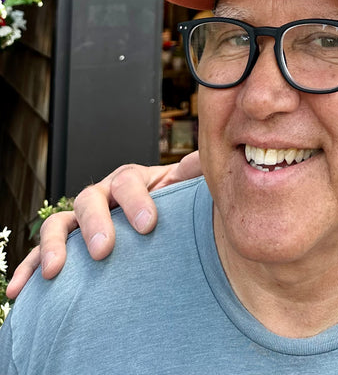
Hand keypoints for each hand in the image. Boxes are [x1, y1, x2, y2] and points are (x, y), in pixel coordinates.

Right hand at [5, 151, 201, 296]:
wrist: (153, 224)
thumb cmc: (170, 204)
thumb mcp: (182, 187)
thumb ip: (192, 174)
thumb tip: (205, 159)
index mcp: (130, 180)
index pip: (128, 181)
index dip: (136, 200)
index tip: (148, 225)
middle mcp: (101, 197)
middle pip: (90, 199)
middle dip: (95, 224)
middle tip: (103, 250)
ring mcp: (79, 221)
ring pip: (59, 223)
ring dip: (55, 245)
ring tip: (55, 270)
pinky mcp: (65, 247)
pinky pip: (40, 255)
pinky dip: (29, 269)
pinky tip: (19, 291)